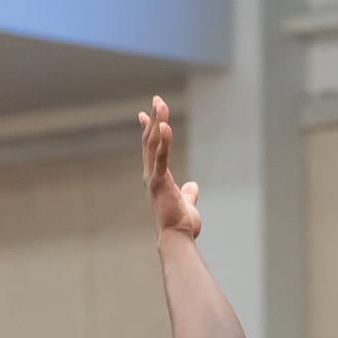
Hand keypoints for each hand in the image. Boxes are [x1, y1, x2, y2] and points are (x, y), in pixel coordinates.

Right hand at [140, 95, 200, 241]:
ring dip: (156, 122)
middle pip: (150, 141)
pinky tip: (164, 125)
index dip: (148, 130)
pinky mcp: (160, 182)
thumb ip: (188, 193)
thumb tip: (193, 186)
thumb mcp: (186, 203)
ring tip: (160, 103)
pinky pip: (161, 157)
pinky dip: (162, 141)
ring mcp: (154, 178)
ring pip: (153, 144)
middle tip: (157, 99)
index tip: (145, 114)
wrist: (177, 239)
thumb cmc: (180, 224)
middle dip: (153, 118)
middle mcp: (151, 176)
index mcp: (157, 179)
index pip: (151, 150)